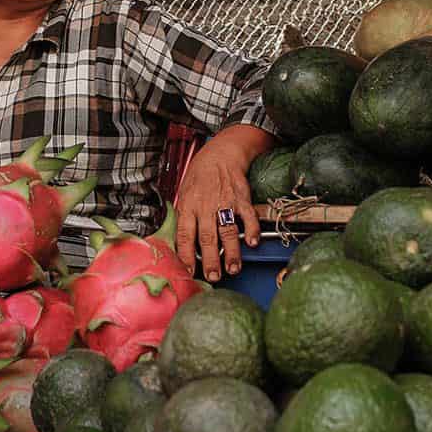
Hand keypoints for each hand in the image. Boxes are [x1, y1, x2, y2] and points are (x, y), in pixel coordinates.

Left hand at [175, 131, 263, 281]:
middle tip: (213, 276)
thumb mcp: (184, 193)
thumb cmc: (200, 176)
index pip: (185, 235)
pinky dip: (251, 229)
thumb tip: (179, 242)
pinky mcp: (241, 199)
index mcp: (189, 207)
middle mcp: (206, 206)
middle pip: (207, 238)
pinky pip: (248, 216)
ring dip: (231, 252)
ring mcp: (225, 203)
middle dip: (210, 260)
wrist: (220, 154)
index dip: (186, 255)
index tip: (188, 271)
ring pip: (227, 231)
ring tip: (232, 269)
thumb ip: (184, 217)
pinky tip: (252, 242)